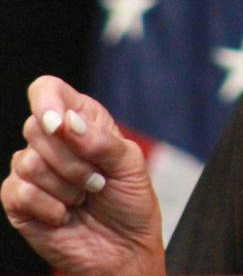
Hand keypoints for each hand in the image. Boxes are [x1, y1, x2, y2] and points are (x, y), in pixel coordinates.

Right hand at [2, 76, 164, 275]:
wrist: (124, 248)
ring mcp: (31, 171)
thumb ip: (102, 140)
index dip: (46, 101)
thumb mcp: (130, 164)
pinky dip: (51, 206)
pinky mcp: (18, 201)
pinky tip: (65, 214)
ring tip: (85, 197)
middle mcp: (51, 142)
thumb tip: (67, 122)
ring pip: (29, 161)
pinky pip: (21, 192)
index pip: (47, 90)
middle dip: (74, 159)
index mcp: (80, 120)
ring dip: (67, 186)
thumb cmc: (130, 201)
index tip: (59, 125)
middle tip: (97, 180)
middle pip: (35, 128)